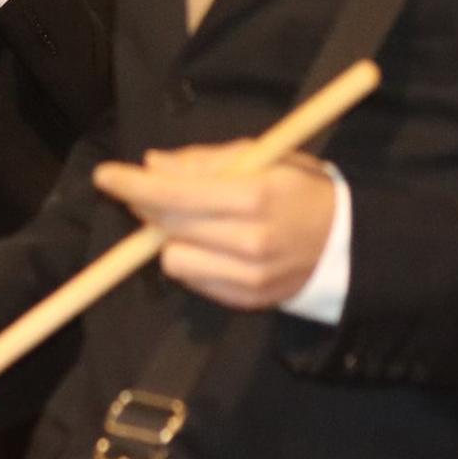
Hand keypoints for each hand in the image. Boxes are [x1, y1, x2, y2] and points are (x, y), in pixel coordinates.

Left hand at [93, 141, 335, 309]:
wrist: (353, 244)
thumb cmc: (302, 188)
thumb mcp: (263, 156)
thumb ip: (205, 161)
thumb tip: (152, 164)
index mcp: (254, 197)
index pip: (175, 193)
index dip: (133, 184)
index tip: (104, 175)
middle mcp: (250, 241)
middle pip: (169, 226)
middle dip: (145, 205)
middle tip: (141, 189)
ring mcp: (250, 277)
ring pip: (174, 259)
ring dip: (170, 237)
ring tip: (189, 220)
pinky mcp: (248, 301)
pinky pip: (194, 281)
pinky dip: (191, 259)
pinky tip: (209, 243)